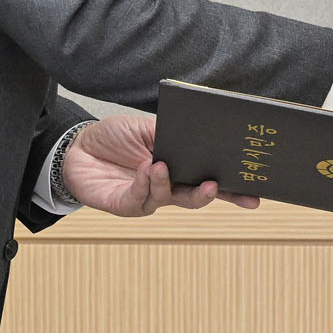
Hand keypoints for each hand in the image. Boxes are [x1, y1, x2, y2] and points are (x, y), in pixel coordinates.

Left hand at [61, 114, 259, 217]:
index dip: (233, 186)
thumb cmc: (114, 137)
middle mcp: (168, 187)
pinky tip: (148, 168)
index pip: (210, 178)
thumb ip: (168, 134)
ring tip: (165, 165)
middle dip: (216, 196)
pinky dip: (147, 182)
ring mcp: (149, 198)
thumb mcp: (145, 127)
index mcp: (178, 168)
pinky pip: (142, 197)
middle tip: (224, 189)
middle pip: (199, 197)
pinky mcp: (127, 205)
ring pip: (171, 199)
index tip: (255, 188)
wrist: (77, 148)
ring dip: (172, 184)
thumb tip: (196, 133)